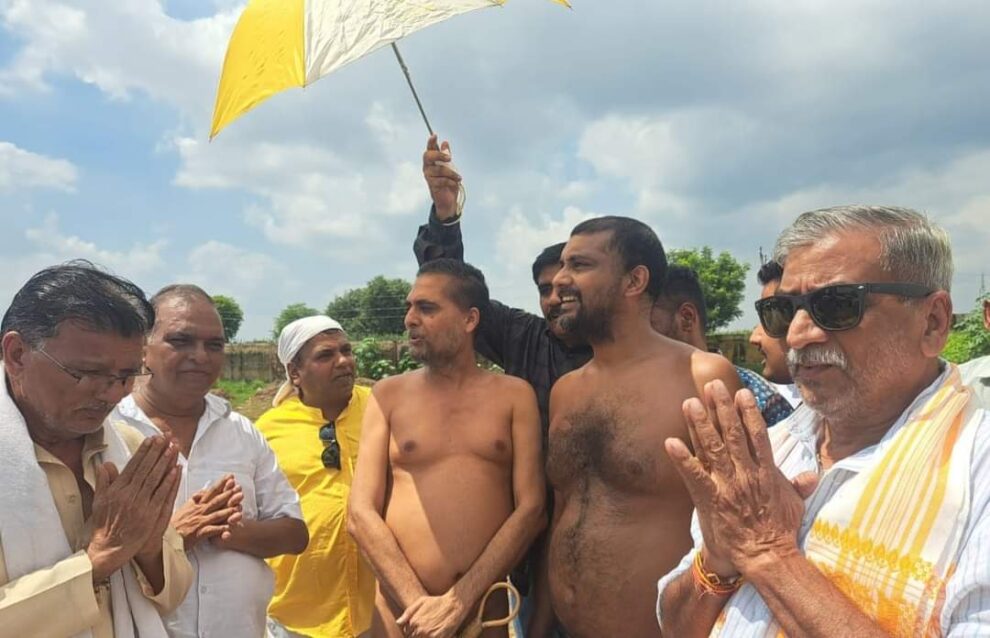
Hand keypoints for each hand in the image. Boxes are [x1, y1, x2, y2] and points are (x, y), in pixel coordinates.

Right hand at [87, 435, 179, 581]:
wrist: (108, 548)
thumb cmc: (103, 525)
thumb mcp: (99, 501)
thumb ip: (104, 481)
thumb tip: (106, 464)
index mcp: (117, 489)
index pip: (133, 465)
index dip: (144, 451)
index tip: (152, 439)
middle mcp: (129, 494)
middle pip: (147, 468)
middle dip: (157, 451)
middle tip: (166, 437)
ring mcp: (141, 504)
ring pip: (156, 478)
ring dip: (165, 461)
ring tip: (173, 447)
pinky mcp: (151, 514)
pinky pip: (163, 494)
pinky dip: (170, 481)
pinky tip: (176, 469)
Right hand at [172, 475, 243, 550]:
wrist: (165, 537)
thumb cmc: (174, 524)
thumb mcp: (184, 507)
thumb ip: (195, 499)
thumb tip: (203, 491)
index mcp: (196, 504)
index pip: (210, 491)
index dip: (221, 484)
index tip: (231, 477)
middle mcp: (199, 511)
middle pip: (216, 501)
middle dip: (228, 494)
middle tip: (239, 488)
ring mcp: (199, 522)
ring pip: (216, 515)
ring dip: (228, 511)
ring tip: (238, 507)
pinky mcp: (198, 533)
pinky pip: (211, 531)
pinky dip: (220, 529)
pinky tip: (229, 528)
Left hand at [396, 591, 467, 637]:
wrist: (454, 605)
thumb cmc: (437, 602)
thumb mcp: (421, 601)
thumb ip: (408, 612)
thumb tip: (398, 622)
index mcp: (413, 621)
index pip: (407, 632)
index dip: (412, 630)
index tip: (419, 627)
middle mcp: (419, 629)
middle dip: (417, 635)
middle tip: (426, 628)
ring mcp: (428, 635)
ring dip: (423, 636)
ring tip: (430, 630)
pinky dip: (430, 637)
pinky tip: (435, 632)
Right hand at [422, 134, 461, 220]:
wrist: (448, 199)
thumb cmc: (448, 181)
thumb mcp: (449, 166)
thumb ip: (446, 155)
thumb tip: (445, 142)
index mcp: (432, 160)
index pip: (430, 149)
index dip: (431, 142)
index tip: (435, 135)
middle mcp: (428, 167)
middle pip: (428, 156)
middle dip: (439, 155)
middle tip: (450, 158)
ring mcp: (428, 176)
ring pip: (439, 169)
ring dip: (451, 173)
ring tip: (459, 178)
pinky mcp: (432, 185)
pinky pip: (441, 180)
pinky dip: (451, 182)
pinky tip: (455, 183)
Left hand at [664, 381, 818, 576]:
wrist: (766, 556)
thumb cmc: (779, 531)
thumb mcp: (794, 504)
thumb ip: (799, 485)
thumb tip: (810, 475)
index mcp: (766, 471)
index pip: (757, 435)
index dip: (748, 412)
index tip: (741, 392)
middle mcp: (746, 473)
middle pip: (732, 434)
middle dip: (722, 407)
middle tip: (712, 385)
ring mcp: (728, 485)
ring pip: (713, 447)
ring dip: (700, 424)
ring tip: (690, 403)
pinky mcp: (711, 499)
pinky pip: (693, 475)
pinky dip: (682, 458)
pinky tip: (670, 442)